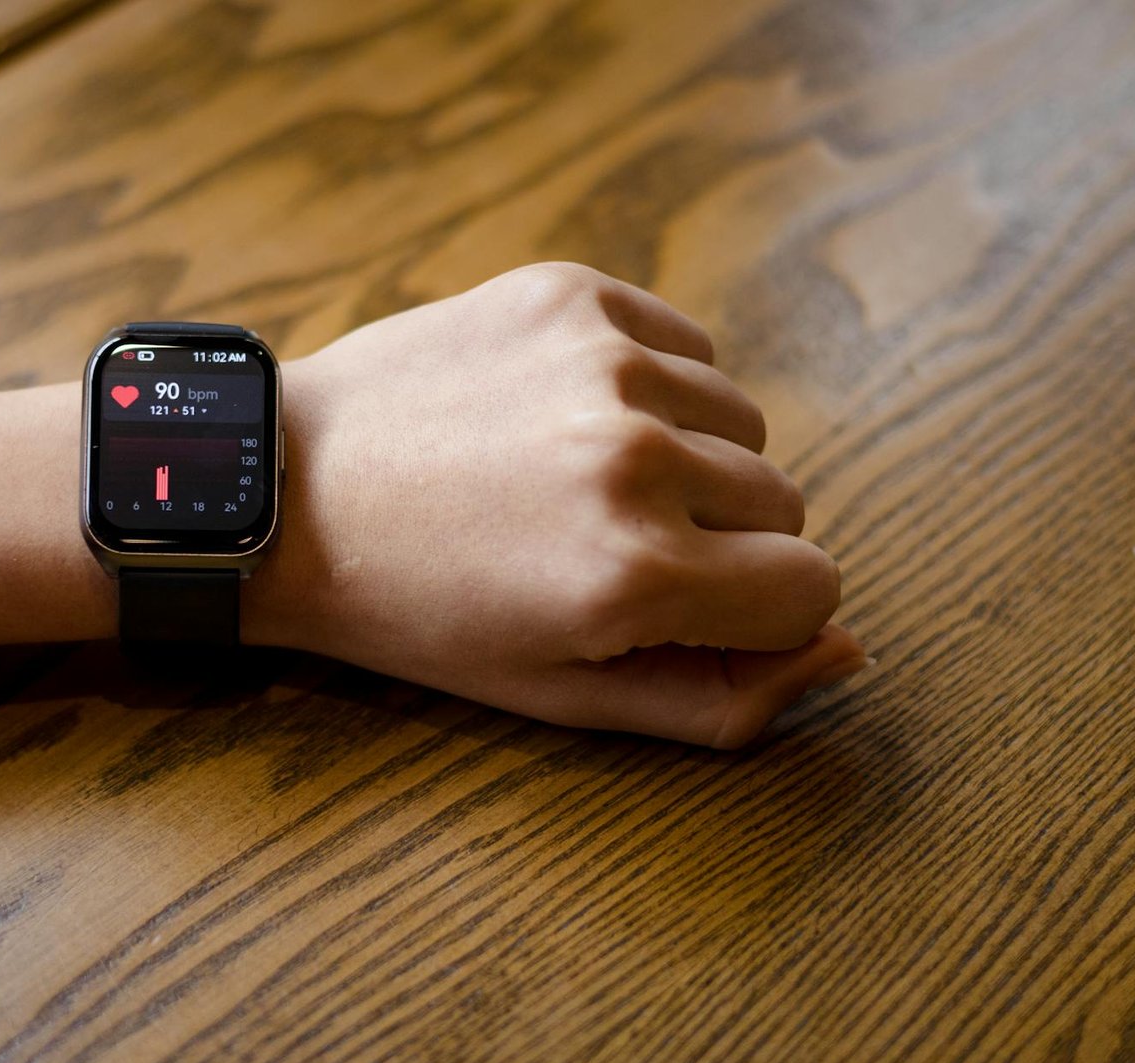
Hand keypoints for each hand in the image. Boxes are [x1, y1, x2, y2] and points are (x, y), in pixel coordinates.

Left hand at [245, 263, 867, 747]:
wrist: (286, 493)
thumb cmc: (416, 611)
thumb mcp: (559, 694)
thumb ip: (720, 697)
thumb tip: (847, 649)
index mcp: (635, 575)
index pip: (813, 588)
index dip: (757, 612)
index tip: (686, 607)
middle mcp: (635, 457)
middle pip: (784, 501)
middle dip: (721, 540)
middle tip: (607, 547)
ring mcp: (604, 361)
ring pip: (743, 420)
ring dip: (691, 458)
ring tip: (582, 480)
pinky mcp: (569, 293)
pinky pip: (688, 344)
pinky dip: (655, 385)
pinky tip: (569, 415)